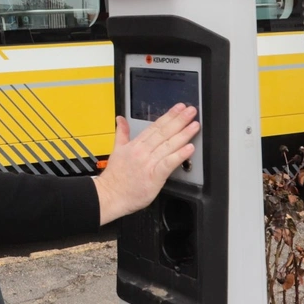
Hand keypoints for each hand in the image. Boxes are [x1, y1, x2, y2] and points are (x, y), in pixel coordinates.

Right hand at [93, 104, 197, 224]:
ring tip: (194, 126)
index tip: (179, 108)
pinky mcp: (154, 177)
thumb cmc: (115, 177)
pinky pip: (168, 164)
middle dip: (179, 120)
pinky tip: (189, 149)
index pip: (156, 127)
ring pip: (168, 146)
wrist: (110, 196)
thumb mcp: (117, 150)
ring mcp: (149, 163)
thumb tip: (120, 119)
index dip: (169, 116)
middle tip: (191, 111)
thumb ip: (122, 133)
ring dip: (183, 134)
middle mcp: (143, 151)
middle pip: (164, 133)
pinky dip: (179, 155)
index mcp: (135, 144)